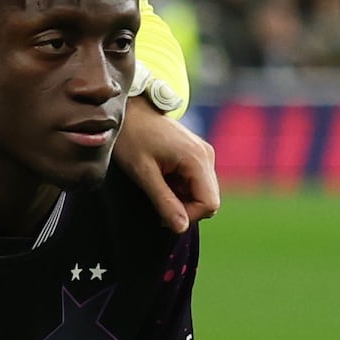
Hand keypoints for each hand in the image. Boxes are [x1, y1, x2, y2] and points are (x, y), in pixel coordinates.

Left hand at [115, 96, 218, 232]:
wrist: (129, 110)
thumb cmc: (131, 139)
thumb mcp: (143, 173)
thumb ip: (164, 200)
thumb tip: (181, 228)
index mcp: (198, 160)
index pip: (210, 204)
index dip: (188, 215)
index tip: (162, 214)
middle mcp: (207, 157)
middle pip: (208, 200)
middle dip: (184, 208)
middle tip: (156, 200)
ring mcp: (204, 154)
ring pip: (202, 192)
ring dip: (181, 198)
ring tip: (156, 186)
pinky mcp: (197, 155)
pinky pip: (195, 182)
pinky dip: (180, 188)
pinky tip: (161, 178)